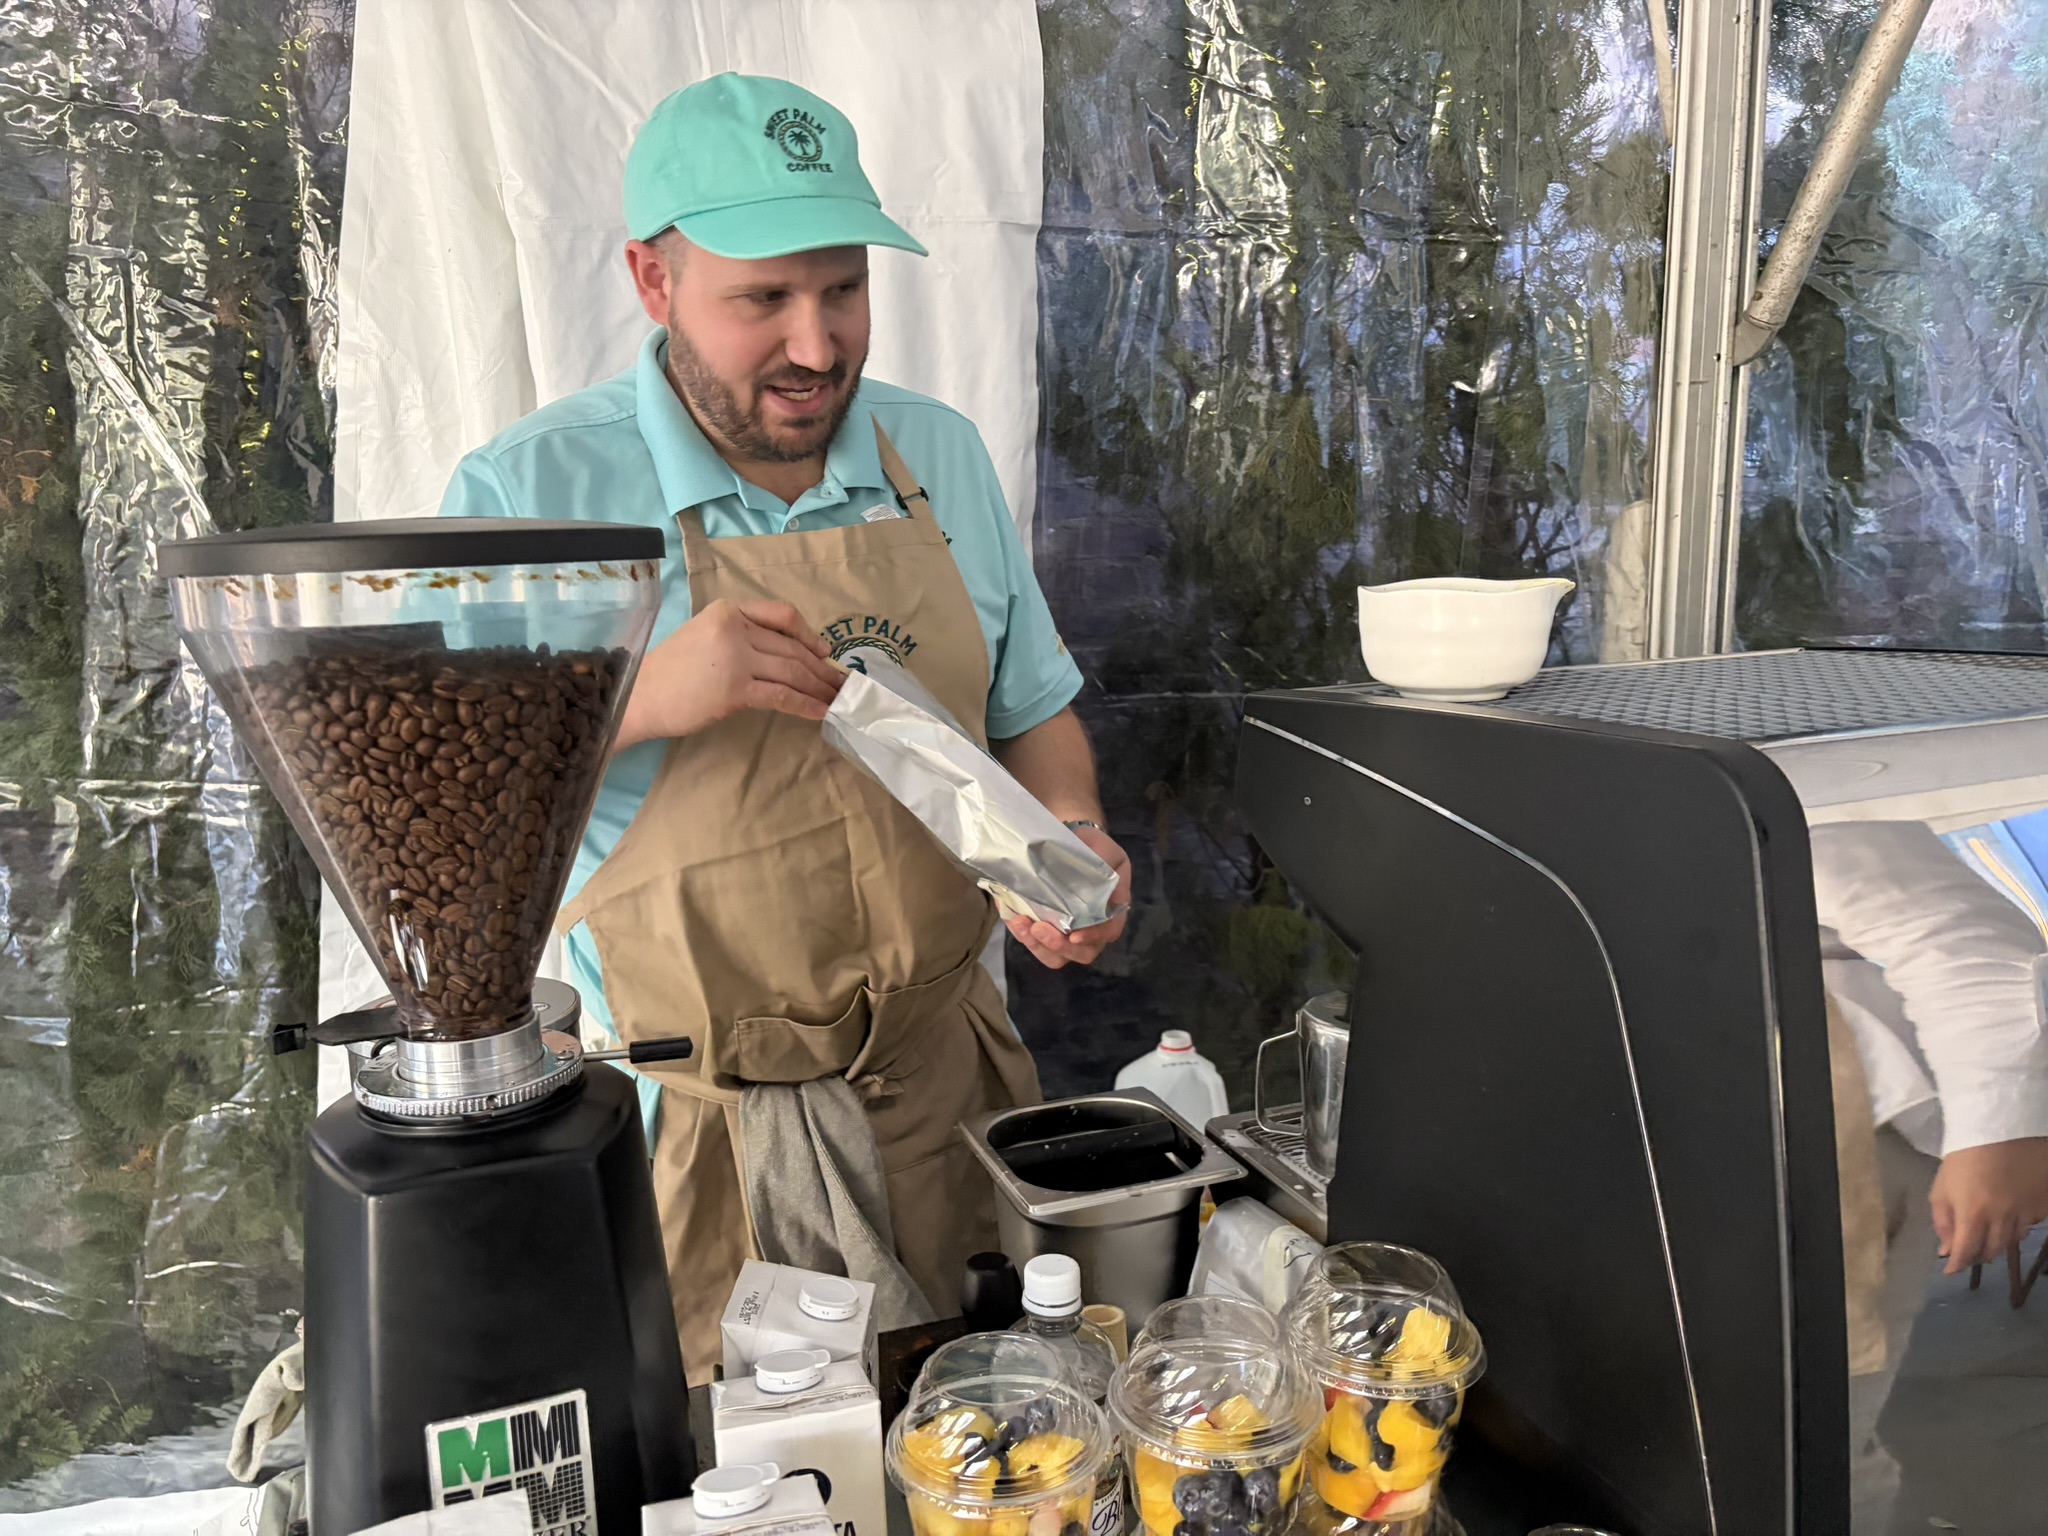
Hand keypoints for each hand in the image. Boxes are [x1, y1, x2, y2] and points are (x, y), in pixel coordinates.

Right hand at [614, 599, 842, 749]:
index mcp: (729, 610)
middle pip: (792, 647)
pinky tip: (819, 712)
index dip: (808, 634)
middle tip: (842, 684)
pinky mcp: (736, 689)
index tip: (824, 652)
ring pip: (792, 670)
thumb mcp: (705, 635)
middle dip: (821, 668)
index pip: (782, 614)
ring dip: (820, 687)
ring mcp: (737, 658)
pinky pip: (782, 695)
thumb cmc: (671, 671)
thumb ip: (741, 636)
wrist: (641, 696)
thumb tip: (785, 654)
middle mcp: (735, 628)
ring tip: (838, 700)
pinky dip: (806, 704)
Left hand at [1006, 823, 1131, 969]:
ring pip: (1055, 956)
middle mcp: (1092, 928)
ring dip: (1035, 945)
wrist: (1068, 839)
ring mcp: (1067, 933)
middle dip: (1058, 946)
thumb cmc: (1090, 847)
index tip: (1074, 935)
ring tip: (1019, 922)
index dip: (1093, 937)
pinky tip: (1012, 916)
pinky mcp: (1045, 930)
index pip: (1108, 932)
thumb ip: (1106, 861)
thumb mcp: (1105, 848)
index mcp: (1112, 911)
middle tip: (1037, 927)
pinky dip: (1021, 933)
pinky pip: (1034, 942)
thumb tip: (1102, 876)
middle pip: (1081, 954)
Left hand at [1930, 1136, 2047, 1272]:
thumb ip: (1943, 1221)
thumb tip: (1946, 1250)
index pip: (1966, 1252)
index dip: (1958, 1264)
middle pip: (1991, 1251)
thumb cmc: (1963, 1158)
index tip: (1951, 1269)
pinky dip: (2017, 1228)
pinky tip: (2009, 1220)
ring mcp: (2025, 1214)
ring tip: (1987, 1237)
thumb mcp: (1942, 1187)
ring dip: (1997, 1243)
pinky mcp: (2042, 1206)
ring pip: (2012, 1242)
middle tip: (1969, 1252)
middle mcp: (2001, 1220)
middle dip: (1978, 1255)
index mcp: (1972, 1215)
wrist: (2001, 1131)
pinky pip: (2029, 1226)